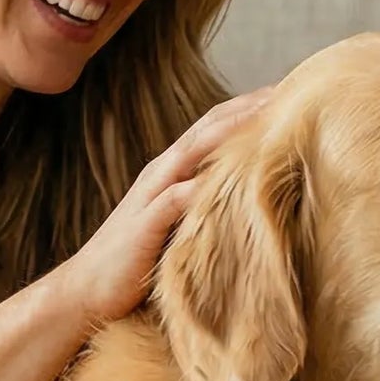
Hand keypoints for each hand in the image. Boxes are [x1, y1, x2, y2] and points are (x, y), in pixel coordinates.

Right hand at [61, 87, 274, 333]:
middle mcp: (163, 173)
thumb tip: (254, 199)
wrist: (86, 289)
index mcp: (173, 170)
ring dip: (232, 132)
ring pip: (194, 151)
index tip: (293, 94)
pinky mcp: (144, 224)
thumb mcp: (182, 224)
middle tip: (292, 91)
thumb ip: (208, 204)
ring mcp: (151, 195)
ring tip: (269, 117)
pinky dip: (202, 185)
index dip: (251, 107)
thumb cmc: (140, 261)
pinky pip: (175, 198)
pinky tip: (231, 177)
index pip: (216, 126)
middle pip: (210, 126)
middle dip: (249, 106)